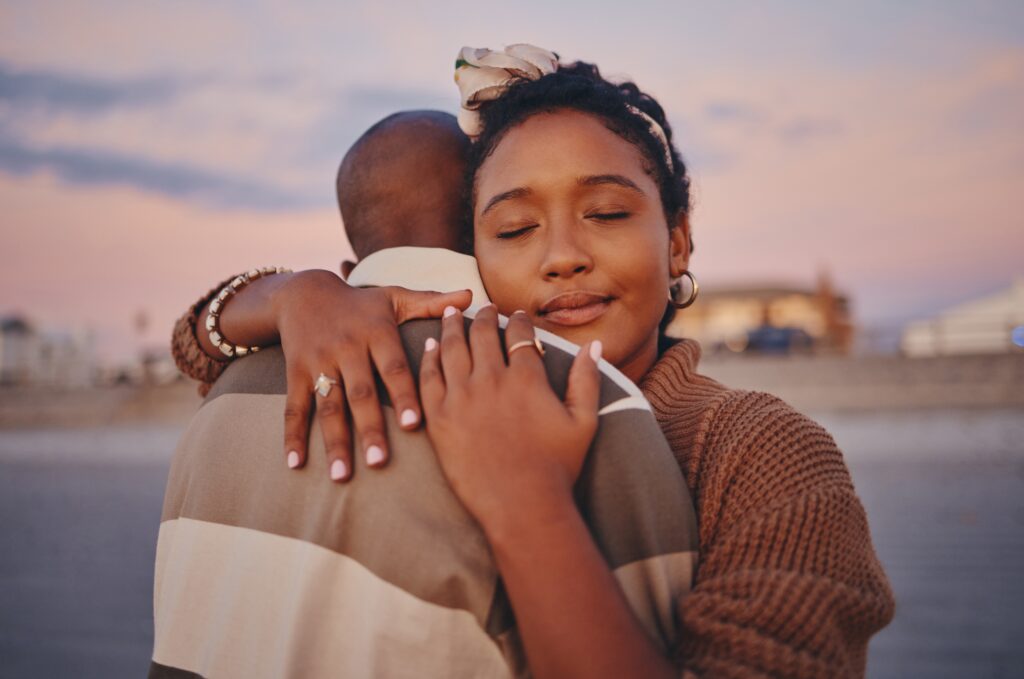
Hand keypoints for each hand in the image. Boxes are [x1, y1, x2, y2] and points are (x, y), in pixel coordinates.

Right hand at [274, 270, 471, 481]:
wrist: (302, 292)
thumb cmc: (361, 303)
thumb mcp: (394, 298)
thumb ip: (432, 302)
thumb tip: (471, 296)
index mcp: (377, 333)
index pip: (393, 367)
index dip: (404, 394)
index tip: (414, 424)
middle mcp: (347, 348)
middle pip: (360, 394)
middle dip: (369, 429)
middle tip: (379, 462)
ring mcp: (319, 362)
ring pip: (328, 406)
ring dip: (334, 442)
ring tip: (341, 476)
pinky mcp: (296, 373)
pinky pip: (294, 407)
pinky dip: (292, 436)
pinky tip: (295, 464)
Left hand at [418, 305, 601, 536]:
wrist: (522, 506)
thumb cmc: (558, 467)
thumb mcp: (583, 421)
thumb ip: (586, 379)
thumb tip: (593, 345)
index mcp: (526, 377)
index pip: (520, 334)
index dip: (518, 320)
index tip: (516, 315)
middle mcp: (491, 379)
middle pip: (482, 333)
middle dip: (483, 316)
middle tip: (482, 308)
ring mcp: (461, 397)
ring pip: (451, 348)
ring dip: (451, 326)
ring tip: (450, 314)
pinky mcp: (439, 418)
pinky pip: (429, 377)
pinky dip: (429, 357)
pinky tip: (430, 346)